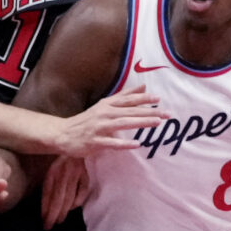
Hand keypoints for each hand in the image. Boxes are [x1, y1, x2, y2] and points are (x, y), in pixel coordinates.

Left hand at [42, 154, 92, 228]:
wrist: (76, 141)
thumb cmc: (59, 156)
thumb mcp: (50, 167)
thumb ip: (48, 183)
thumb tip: (45, 204)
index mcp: (52, 171)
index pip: (47, 193)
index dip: (45, 208)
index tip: (43, 220)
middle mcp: (63, 173)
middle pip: (58, 198)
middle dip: (53, 214)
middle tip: (49, 226)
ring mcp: (76, 173)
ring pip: (70, 196)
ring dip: (64, 210)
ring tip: (59, 220)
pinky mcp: (85, 172)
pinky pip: (83, 189)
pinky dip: (79, 199)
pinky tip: (73, 207)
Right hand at [46, 85, 160, 157]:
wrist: (63, 133)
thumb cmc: (88, 119)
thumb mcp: (105, 104)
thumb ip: (124, 96)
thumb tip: (144, 86)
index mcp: (108, 104)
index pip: (128, 100)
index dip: (144, 99)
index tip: (159, 99)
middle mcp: (105, 114)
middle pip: (130, 111)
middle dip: (149, 112)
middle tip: (167, 114)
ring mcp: (100, 128)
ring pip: (123, 124)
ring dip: (141, 123)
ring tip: (157, 123)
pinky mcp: (95, 142)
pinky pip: (112, 143)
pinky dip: (124, 143)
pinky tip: (137, 144)